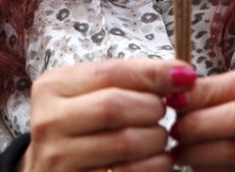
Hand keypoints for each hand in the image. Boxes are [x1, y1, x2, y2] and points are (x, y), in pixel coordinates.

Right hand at [21, 58, 196, 171]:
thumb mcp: (96, 91)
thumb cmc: (84, 122)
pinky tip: (160, 159)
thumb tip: (183, 74)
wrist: (55, 167)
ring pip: (124, 142)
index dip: (152, 73)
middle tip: (165, 111)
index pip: (110, 72)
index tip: (185, 75)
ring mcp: (59, 158)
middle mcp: (49, 121)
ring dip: (156, 138)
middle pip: (114, 107)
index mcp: (53, 87)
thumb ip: (134, 79)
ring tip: (160, 136)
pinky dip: (154, 165)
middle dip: (152, 108)